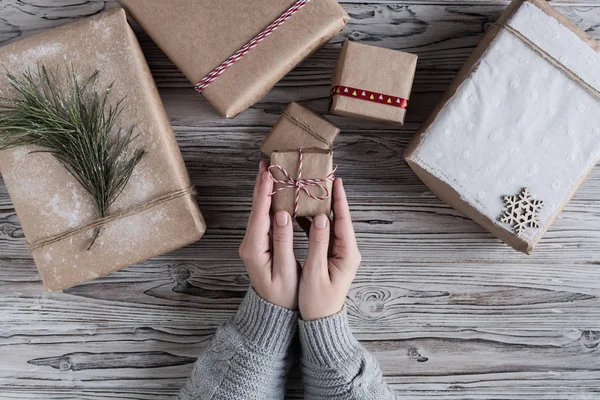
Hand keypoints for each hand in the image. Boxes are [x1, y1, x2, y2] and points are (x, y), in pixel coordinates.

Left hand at [239, 161, 298, 309]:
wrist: (273, 312)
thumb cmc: (283, 295)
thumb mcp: (285, 271)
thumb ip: (283, 242)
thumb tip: (283, 215)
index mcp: (254, 249)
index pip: (259, 214)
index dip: (264, 192)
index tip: (268, 172)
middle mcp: (250, 243)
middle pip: (256, 209)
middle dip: (262, 186)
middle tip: (268, 163)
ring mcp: (253, 243)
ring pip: (259, 212)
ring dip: (265, 192)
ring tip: (271, 172)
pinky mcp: (260, 244)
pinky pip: (264, 219)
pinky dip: (269, 204)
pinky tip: (277, 194)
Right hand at [299, 178, 360, 320]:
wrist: (320, 322)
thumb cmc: (318, 302)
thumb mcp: (316, 273)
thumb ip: (318, 244)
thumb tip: (320, 218)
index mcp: (347, 254)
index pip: (344, 221)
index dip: (339, 200)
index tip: (336, 181)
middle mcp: (346, 250)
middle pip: (338, 219)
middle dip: (329, 199)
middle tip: (320, 179)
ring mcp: (338, 253)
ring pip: (328, 225)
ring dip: (318, 209)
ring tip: (307, 191)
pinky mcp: (329, 256)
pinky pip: (321, 234)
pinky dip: (311, 223)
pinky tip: (299, 214)